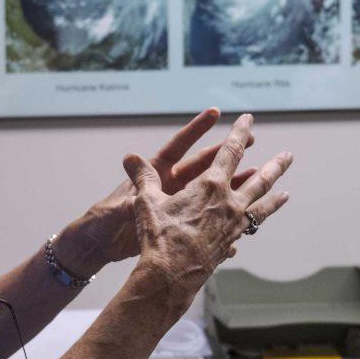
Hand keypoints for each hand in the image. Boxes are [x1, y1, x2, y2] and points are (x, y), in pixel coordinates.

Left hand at [63, 109, 259, 268]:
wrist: (100, 246)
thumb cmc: (105, 220)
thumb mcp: (120, 204)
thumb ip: (132, 186)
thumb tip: (129, 159)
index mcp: (155, 172)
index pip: (179, 146)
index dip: (196, 129)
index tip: (217, 112)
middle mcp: (169, 184)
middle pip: (204, 164)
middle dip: (227, 152)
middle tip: (251, 137)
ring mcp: (176, 203)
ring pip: (212, 190)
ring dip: (234, 183)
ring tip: (259, 175)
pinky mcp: (180, 223)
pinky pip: (209, 218)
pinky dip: (224, 218)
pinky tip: (244, 219)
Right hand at [124, 113, 291, 302]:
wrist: (170, 276)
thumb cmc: (159, 236)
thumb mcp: (148, 202)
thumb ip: (143, 178)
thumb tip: (130, 157)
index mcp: (211, 186)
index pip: (230, 151)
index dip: (240, 132)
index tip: (249, 119)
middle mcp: (230, 203)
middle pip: (260, 180)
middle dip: (275, 165)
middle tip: (289, 156)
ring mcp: (233, 226)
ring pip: (261, 207)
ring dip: (274, 197)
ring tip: (286, 194)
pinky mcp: (230, 244)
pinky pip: (248, 229)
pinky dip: (254, 223)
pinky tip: (254, 225)